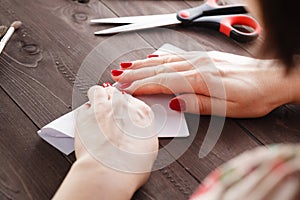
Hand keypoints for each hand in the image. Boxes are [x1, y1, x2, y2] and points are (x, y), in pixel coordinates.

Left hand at [54, 86, 157, 199]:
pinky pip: (83, 107)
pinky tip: (87, 123)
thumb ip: (142, 135)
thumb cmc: (129, 166)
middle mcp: (121, 106)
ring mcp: (101, 108)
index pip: (133, 100)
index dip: (126, 107)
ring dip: (97, 98)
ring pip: (97, 91)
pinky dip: (85, 113)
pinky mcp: (83, 116)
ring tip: (97, 111)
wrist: (107, 172)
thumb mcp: (149, 150)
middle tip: (110, 113)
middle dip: (111, 100)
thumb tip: (139, 136)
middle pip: (114, 93)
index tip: (124, 113)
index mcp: (141, 113)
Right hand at [112, 51, 297, 117]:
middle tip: (117, 78)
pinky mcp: (205, 57)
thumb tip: (174, 102)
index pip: (164, 82)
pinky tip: (151, 59)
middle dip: (135, 73)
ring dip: (143, 64)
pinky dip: (160, 58)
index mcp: (202, 80)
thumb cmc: (255, 96)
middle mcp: (198, 66)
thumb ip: (199, 104)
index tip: (125, 88)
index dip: (142, 85)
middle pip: (160, 69)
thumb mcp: (229, 109)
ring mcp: (201, 59)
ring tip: (125, 67)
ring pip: (165, 60)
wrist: (273, 79)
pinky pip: (176, 56)